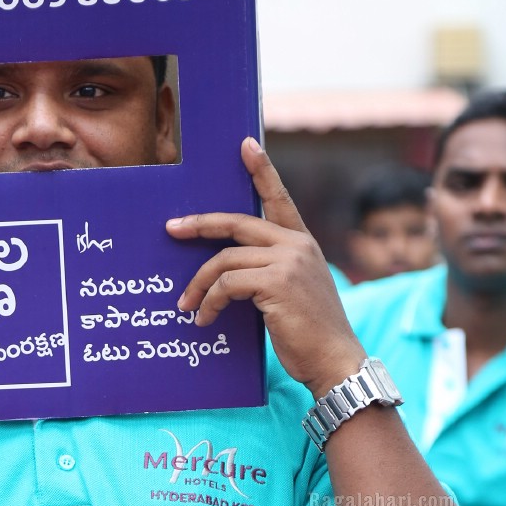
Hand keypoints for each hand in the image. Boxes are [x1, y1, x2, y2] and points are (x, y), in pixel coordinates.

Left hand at [168, 138, 363, 397]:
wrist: (334, 360)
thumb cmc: (309, 334)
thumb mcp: (294, 293)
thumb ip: (270, 272)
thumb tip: (227, 273)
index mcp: (302, 243)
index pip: (280, 199)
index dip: (262, 171)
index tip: (245, 145)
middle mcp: (297, 245)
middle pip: (237, 223)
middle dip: (200, 224)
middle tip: (171, 229)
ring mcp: (288, 261)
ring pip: (224, 260)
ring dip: (199, 285)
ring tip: (186, 306)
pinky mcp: (276, 282)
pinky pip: (226, 284)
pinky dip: (209, 303)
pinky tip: (204, 320)